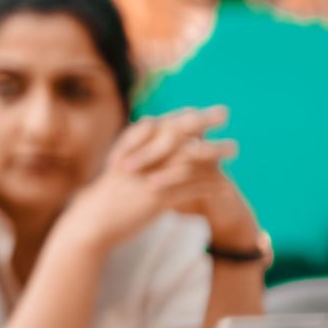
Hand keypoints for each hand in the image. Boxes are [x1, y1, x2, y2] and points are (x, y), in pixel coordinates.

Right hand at [55, 108, 236, 260]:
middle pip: (177, 133)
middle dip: (202, 120)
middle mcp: (141, 157)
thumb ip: (139, 150)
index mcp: (132, 148)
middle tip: (225, 112)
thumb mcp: (121, 166)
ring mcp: (149, 176)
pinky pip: (190, 189)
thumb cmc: (108, 194)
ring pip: (189, 158)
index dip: (184, 114)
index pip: (162, 123)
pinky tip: (227, 186)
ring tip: (235, 147)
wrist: (92, 221)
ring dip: (214, 152)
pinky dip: (210, 186)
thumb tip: (153, 133)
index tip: (201, 107)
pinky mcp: (156, 198)